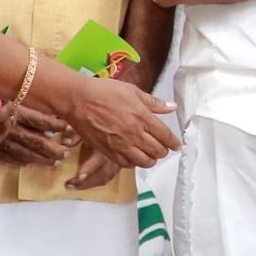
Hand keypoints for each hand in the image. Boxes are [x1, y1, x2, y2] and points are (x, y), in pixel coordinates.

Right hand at [0, 104, 71, 167]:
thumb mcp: (8, 95)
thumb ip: (27, 104)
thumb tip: (50, 112)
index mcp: (14, 111)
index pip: (41, 121)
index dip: (56, 126)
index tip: (69, 129)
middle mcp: (9, 128)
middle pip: (36, 141)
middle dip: (53, 150)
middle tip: (66, 154)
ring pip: (25, 153)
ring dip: (42, 160)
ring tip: (56, 163)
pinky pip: (10, 158)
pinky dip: (21, 161)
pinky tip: (30, 164)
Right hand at [60, 75, 178, 175]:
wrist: (78, 100)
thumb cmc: (104, 92)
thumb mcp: (133, 91)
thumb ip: (154, 103)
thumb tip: (172, 107)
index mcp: (142, 117)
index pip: (165, 136)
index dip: (174, 143)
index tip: (177, 145)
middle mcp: (133, 133)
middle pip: (157, 151)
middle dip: (163, 151)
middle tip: (163, 149)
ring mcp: (120, 144)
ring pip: (144, 161)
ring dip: (150, 160)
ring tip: (150, 155)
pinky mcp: (108, 151)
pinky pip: (126, 164)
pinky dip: (134, 163)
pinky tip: (134, 156)